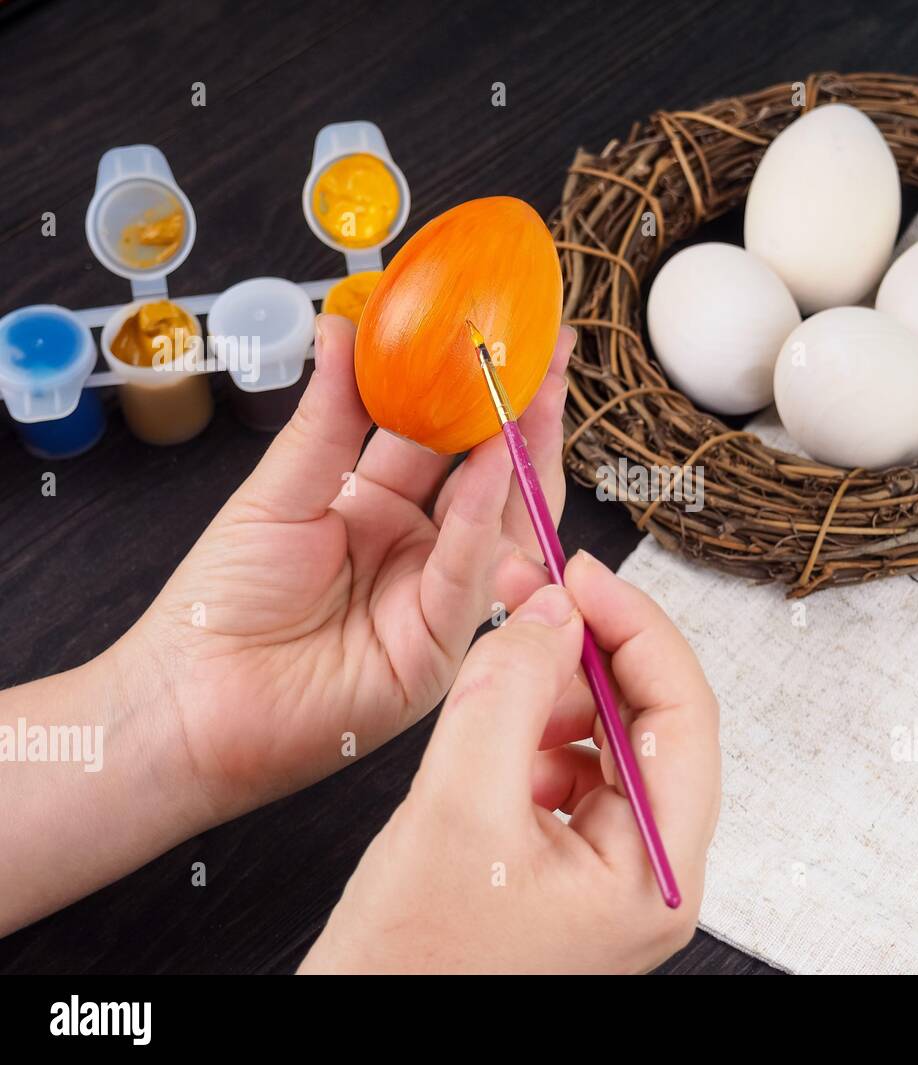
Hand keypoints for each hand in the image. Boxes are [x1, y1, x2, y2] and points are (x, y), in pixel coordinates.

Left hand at [123, 314, 574, 820]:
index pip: (440, 437)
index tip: (494, 333)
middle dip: (520, 414)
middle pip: (485, 473)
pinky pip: (469, 572)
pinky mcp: (438, 646)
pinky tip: (495, 462)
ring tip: (538, 390)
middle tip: (549, 354)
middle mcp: (417, 548)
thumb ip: (328, 417)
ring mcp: (434, 596)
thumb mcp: (278, 492)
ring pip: (497, 519)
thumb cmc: (218, 606)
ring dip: (521, 455)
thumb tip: (342, 328)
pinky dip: (482, 517)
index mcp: (377, 507)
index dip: (467, 388)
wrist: (189, 703)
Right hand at [299, 551, 721, 973]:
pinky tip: (491, 736)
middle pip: (647, 719)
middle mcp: (648, 872)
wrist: (361, 1034)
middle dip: (587, 648)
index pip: (681, 713)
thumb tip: (551, 609)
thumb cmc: (409, 968)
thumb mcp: (456, 806)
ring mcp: (610, 870)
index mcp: (656, 873)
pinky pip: (570, 767)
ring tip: (498, 679)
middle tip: (532, 592)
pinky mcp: (568, 863)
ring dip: (555, 690)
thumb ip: (508, 690)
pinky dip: (533, 730)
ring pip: (606, 737)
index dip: (635, 628)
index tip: (582, 576)